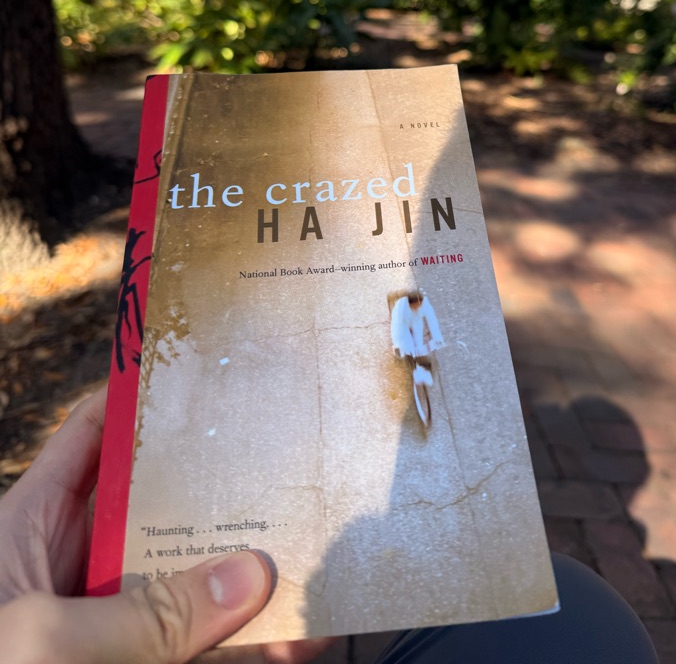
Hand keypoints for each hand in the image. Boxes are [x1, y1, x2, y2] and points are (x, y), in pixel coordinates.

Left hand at [0, 388, 334, 663]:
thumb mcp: (42, 643)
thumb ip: (145, 614)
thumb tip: (250, 574)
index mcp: (32, 527)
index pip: (92, 437)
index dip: (144, 398)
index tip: (210, 368)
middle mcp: (78, 568)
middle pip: (161, 507)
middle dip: (221, 488)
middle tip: (288, 459)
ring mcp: (109, 627)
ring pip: (190, 587)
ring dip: (250, 576)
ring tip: (314, 552)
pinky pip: (200, 652)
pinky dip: (250, 647)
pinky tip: (300, 640)